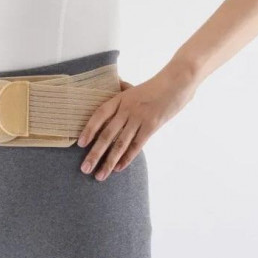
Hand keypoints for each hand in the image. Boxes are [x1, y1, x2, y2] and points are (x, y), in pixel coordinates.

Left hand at [77, 62, 197, 180]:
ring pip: (120, 144)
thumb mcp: (134, 87)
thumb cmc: (155, 85)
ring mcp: (139, 119)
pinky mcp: (151, 126)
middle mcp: (127, 110)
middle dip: (95, 154)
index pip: (99, 115)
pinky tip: (118, 168)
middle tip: (85, 169)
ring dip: (109, 161)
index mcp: (120, 99)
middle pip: (107, 134)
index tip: (80, 144)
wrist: (177, 82)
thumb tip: (113, 85)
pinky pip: (137, 145)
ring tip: (99, 175)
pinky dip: (127, 158)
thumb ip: (121, 90)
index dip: (89, 129)